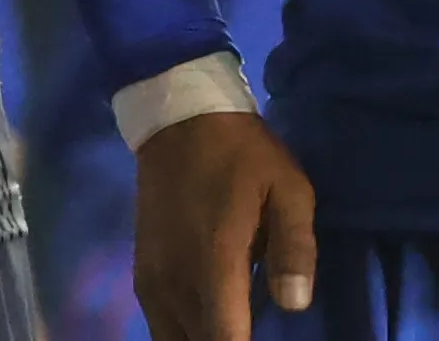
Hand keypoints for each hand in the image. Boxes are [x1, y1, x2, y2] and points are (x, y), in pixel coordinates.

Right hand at [135, 111, 316, 340]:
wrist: (178, 119)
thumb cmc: (242, 154)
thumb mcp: (288, 188)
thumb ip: (295, 248)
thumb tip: (296, 304)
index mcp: (215, 263)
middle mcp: (177, 282)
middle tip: (257, 330)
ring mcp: (153, 281)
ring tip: (237, 328)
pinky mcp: (142, 276)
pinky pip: (161, 327)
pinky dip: (184, 335)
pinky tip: (212, 323)